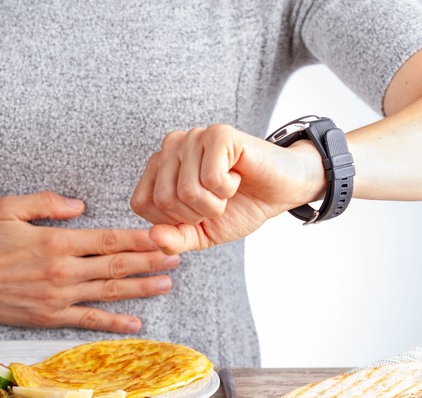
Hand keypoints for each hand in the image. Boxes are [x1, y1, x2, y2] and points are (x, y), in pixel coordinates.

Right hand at [0, 191, 179, 332]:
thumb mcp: (10, 207)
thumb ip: (48, 202)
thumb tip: (80, 205)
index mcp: (56, 241)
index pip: (108, 240)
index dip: (139, 239)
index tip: (162, 237)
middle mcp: (63, 271)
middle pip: (116, 266)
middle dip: (150, 261)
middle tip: (176, 257)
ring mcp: (58, 296)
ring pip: (108, 293)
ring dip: (141, 289)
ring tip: (166, 284)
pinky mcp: (49, 316)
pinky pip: (88, 320)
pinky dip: (113, 322)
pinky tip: (135, 323)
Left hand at [130, 124, 323, 253]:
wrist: (279, 192)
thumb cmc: (239, 208)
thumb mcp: (201, 234)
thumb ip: (174, 239)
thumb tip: (153, 237)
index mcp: (158, 168)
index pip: (141, 204)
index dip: (173, 220)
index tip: (197, 211)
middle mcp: (171, 147)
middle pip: (164, 199)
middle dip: (197, 213)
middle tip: (217, 200)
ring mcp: (193, 137)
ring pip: (187, 190)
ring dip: (215, 202)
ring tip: (227, 188)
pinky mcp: (218, 134)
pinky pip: (211, 178)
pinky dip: (228, 188)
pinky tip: (237, 175)